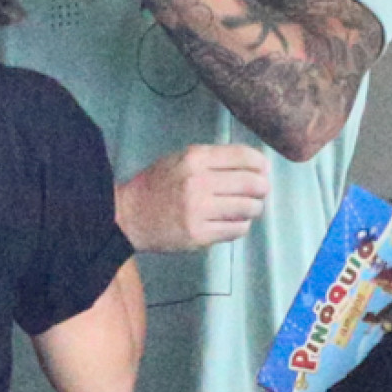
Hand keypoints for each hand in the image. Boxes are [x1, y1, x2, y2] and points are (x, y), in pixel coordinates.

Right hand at [117, 143, 270, 252]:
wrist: (128, 216)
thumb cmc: (156, 185)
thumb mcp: (180, 159)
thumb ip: (213, 160)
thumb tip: (255, 165)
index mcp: (195, 158)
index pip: (243, 156)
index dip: (261, 164)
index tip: (263, 170)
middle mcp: (198, 182)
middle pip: (252, 183)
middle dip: (262, 188)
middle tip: (260, 192)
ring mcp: (198, 210)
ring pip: (248, 208)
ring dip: (254, 208)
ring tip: (246, 209)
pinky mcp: (199, 234)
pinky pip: (237, 229)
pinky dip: (241, 225)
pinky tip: (232, 222)